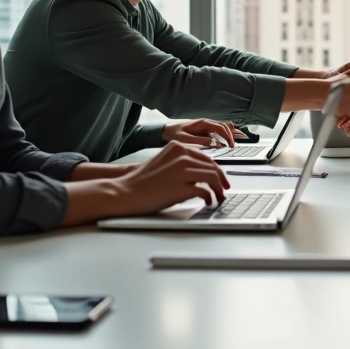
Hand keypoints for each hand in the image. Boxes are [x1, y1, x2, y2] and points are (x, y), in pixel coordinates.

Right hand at [112, 141, 230, 212]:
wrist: (126, 192)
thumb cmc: (143, 181)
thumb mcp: (165, 162)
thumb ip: (182, 163)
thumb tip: (202, 174)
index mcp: (178, 147)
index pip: (205, 157)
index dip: (216, 169)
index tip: (220, 178)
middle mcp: (182, 155)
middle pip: (212, 166)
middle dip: (221, 179)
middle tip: (224, 189)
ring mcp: (183, 170)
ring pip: (213, 177)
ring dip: (218, 189)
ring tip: (218, 198)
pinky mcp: (182, 187)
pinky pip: (205, 191)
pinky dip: (209, 197)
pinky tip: (208, 202)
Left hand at [161, 119, 241, 148]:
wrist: (166, 131)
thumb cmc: (174, 134)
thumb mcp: (184, 139)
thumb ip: (199, 141)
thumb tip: (214, 143)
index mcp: (203, 123)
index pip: (221, 128)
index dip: (228, 136)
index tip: (231, 145)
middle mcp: (206, 123)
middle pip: (225, 126)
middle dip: (233, 134)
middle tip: (238, 144)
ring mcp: (207, 126)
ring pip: (224, 126)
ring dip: (232, 132)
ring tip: (243, 137)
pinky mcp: (205, 130)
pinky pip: (219, 130)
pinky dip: (227, 133)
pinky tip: (231, 138)